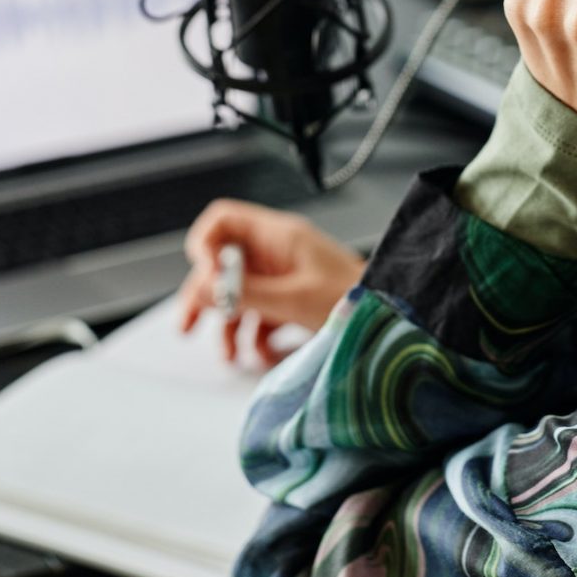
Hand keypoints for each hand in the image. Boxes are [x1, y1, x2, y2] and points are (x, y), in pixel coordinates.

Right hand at [178, 199, 363, 364]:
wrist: (389, 316)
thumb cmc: (355, 298)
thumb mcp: (293, 298)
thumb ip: (247, 293)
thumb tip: (203, 286)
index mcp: (277, 236)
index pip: (223, 220)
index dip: (205, 245)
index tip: (204, 278)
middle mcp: (276, 251)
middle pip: (223, 262)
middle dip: (205, 295)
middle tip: (187, 325)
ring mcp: (282, 275)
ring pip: (237, 293)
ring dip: (228, 325)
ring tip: (230, 356)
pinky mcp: (290, 299)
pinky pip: (258, 313)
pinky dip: (253, 335)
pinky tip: (262, 354)